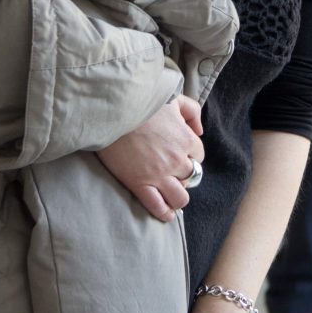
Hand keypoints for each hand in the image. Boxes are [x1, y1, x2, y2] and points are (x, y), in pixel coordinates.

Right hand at [97, 94, 204, 220]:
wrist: (113, 111)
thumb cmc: (142, 103)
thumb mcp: (173, 98)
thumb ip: (192, 112)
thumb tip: (199, 130)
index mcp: (186, 139)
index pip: (199, 156)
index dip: (190, 157)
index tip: (179, 155)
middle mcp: (177, 160)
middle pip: (192, 179)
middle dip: (185, 177)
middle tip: (173, 175)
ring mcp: (159, 174)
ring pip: (180, 198)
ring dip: (178, 198)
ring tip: (171, 195)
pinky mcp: (139, 184)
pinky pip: (157, 206)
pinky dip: (164, 213)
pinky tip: (166, 214)